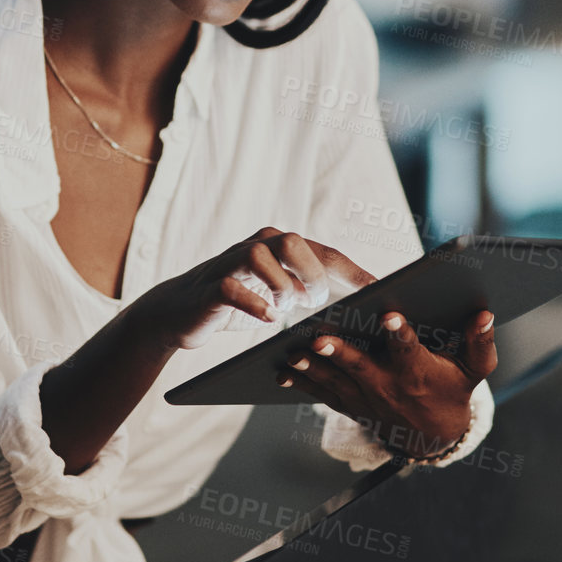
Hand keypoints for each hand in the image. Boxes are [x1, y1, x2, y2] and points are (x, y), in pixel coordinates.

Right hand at [145, 227, 375, 351]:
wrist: (178, 313)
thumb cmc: (238, 303)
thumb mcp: (277, 296)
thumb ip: (307, 294)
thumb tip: (356, 313)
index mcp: (280, 248)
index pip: (325, 254)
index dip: (354, 273)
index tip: (383, 292)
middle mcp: (257, 247)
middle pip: (294, 242)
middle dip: (312, 273)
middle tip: (316, 301)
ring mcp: (230, 264)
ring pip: (261, 258)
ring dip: (282, 287)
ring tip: (287, 310)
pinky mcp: (210, 287)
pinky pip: (232, 289)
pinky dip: (254, 304)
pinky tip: (268, 319)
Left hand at [278, 307, 498, 459]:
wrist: (433, 437)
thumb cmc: (454, 391)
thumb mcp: (475, 371)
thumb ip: (480, 343)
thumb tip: (484, 315)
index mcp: (418, 372)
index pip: (408, 350)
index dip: (400, 334)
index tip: (390, 317)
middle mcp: (388, 386)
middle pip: (360, 367)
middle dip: (340, 353)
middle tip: (320, 338)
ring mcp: (366, 397)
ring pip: (335, 381)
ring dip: (313, 368)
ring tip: (293, 354)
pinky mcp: (351, 405)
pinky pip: (324, 394)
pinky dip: (303, 383)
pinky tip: (283, 371)